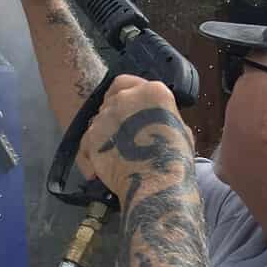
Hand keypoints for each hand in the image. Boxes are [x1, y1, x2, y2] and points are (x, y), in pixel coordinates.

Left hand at [82, 76, 192, 202]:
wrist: (156, 184)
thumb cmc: (176, 160)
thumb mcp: (180, 129)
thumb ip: (163, 117)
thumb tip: (156, 120)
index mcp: (152, 92)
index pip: (129, 82)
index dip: (127, 94)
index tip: (129, 107)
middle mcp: (125, 98)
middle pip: (111, 99)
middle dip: (116, 113)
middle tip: (123, 131)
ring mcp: (105, 116)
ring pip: (98, 119)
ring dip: (105, 132)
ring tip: (116, 152)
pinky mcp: (91, 137)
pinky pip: (86, 141)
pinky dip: (89, 153)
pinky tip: (96, 169)